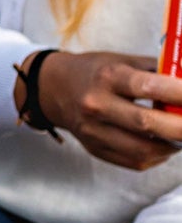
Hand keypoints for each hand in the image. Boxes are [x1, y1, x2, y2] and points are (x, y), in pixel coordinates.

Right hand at [36, 51, 181, 168]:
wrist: (54, 89)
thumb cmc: (96, 72)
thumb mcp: (125, 61)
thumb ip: (160, 71)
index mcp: (107, 77)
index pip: (150, 87)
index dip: (181, 94)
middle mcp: (97, 105)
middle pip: (148, 124)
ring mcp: (93, 131)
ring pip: (143, 150)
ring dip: (173, 146)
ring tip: (181, 136)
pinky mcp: (94, 148)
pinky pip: (134, 161)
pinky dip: (157, 156)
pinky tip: (164, 144)